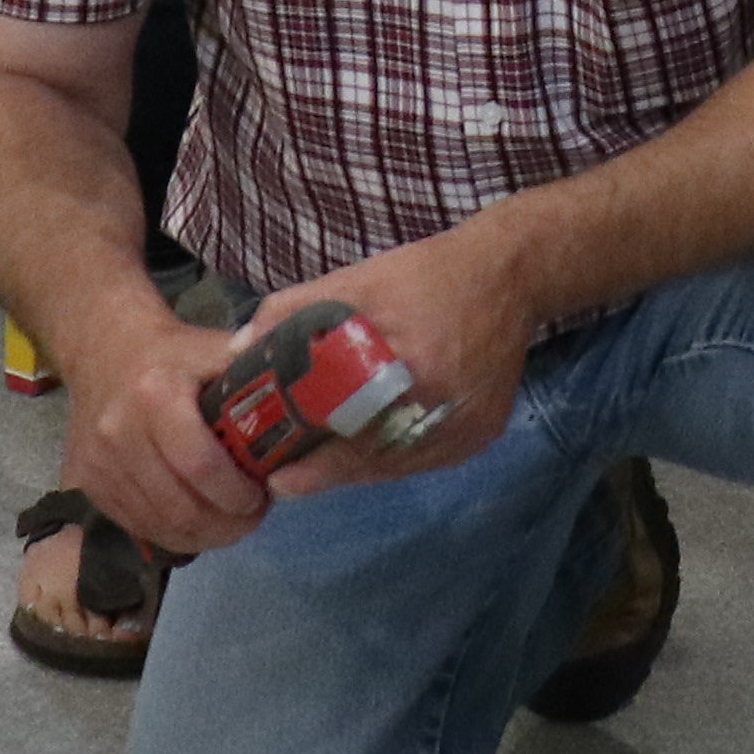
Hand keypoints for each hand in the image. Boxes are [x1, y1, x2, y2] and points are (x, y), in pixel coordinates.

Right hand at [58, 294, 286, 560]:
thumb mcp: (213, 349)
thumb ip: (255, 373)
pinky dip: (174, 533)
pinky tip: (199, 520)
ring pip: (159, 525)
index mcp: (153, 395)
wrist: (103, 350)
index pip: (200, 465)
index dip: (237, 493)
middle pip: (180, 507)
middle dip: (226, 524)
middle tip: (254, 517)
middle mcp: (118, 433)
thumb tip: (305, 393)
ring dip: (204, 535)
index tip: (263, 496)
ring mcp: (98, 465)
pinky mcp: (86, 485)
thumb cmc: (172, 354)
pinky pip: (138, 526)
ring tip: (231, 522)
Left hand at [257, 223, 533, 498]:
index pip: (351, 426)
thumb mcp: (359, 278)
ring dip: (359, 469)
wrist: (510, 275)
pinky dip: (394, 460)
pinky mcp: (484, 432)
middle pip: (374, 454)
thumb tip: (242, 346)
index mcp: (408, 357)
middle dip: (330, 471)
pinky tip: (369, 454)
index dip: (315, 460)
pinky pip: (427, 459)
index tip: (279, 478)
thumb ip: (296, 309)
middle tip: (290, 480)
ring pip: (401, 464)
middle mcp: (441, 398)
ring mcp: (467, 423)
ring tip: (321, 470)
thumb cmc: (426, 274)